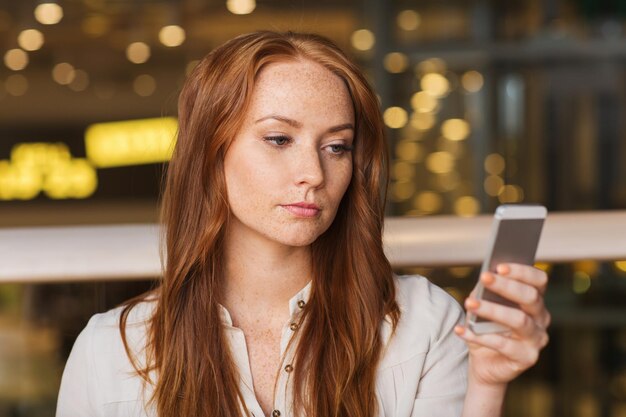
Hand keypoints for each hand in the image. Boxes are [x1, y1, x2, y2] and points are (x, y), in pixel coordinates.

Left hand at [454, 263, 550, 386]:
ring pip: (519, 320)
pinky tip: (461, 330)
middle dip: (506, 285)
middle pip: (531, 297)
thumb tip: (482, 282)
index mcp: (534, 300)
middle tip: (484, 277)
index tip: (499, 266)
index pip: (538, 281)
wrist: (484, 363)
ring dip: (492, 309)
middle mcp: (541, 318)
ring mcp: (537, 339)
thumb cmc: (485, 328)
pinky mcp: (527, 358)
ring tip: (469, 303)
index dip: (522, 271)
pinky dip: (479, 336)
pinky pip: (504, 345)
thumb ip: (485, 293)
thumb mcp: (483, 306)